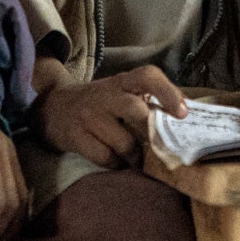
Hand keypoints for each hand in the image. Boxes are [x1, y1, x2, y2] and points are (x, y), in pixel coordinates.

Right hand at [31, 59, 186, 168]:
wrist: (52, 108)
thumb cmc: (99, 105)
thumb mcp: (121, 94)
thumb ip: (148, 100)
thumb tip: (187, 117)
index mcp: (123, 82)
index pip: (148, 76)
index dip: (168, 92)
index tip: (182, 114)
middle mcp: (106, 95)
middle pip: (136, 111)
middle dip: (150, 134)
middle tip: (158, 148)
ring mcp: (89, 115)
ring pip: (123, 142)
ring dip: (135, 156)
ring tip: (137, 159)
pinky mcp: (75, 136)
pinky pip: (104, 157)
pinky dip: (115, 164)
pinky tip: (116, 162)